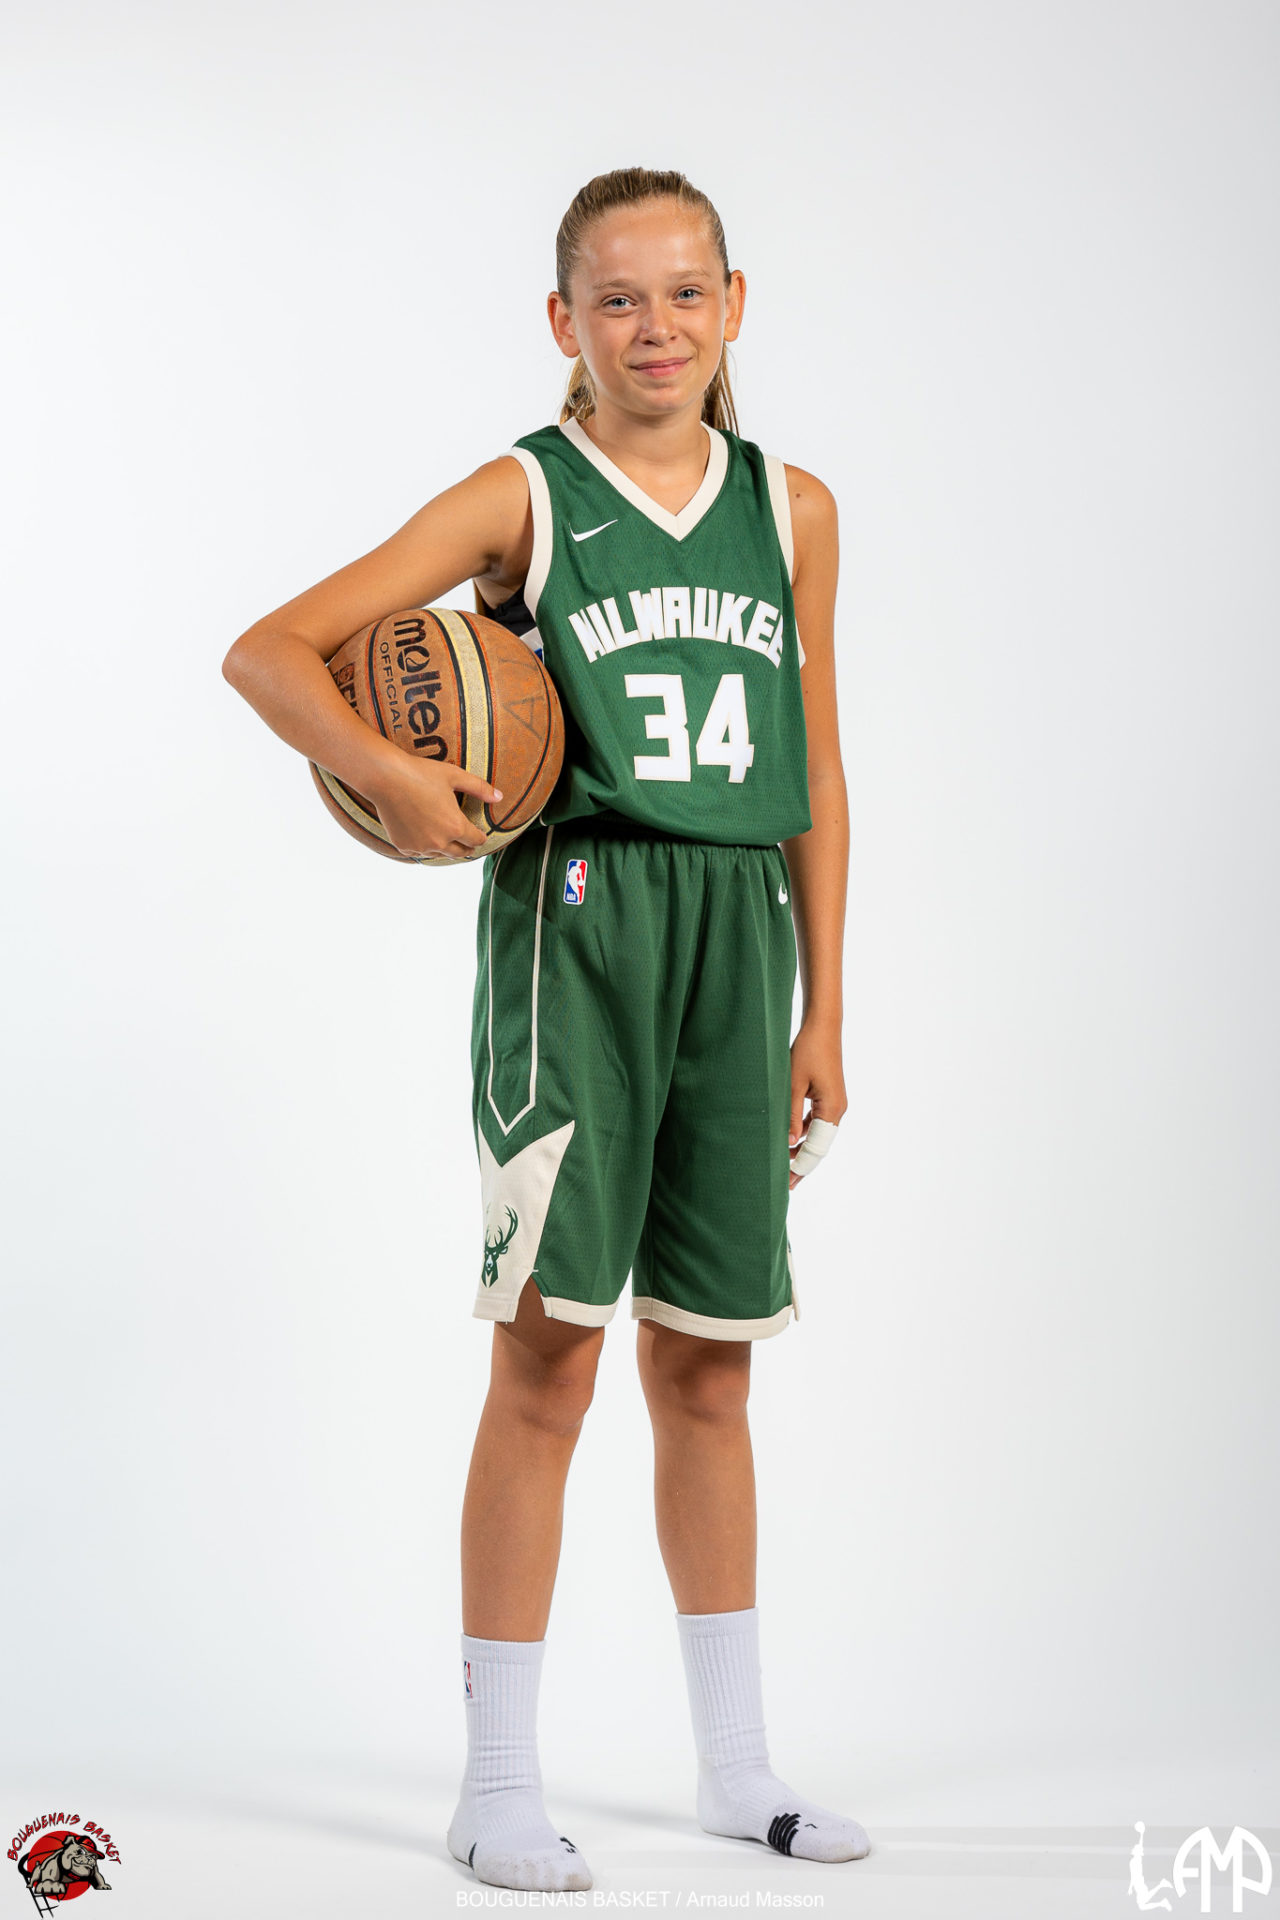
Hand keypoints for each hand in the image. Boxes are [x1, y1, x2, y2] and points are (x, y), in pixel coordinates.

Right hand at [364, 753, 502, 860]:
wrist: (386, 777)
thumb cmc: (421, 773)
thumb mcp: (455, 776)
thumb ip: (479, 788)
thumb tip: (499, 797)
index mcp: (456, 827)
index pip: (476, 840)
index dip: (480, 837)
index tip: (480, 835)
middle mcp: (440, 842)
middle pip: (460, 853)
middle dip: (466, 847)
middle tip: (468, 843)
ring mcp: (420, 846)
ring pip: (439, 853)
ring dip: (445, 847)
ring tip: (446, 838)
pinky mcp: (404, 846)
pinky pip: (420, 852)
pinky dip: (424, 846)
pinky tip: (425, 836)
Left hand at [788, 1018, 845, 1189]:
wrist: (822, 1026)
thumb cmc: (807, 1051)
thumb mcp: (793, 1084)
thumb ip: (789, 1115)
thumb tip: (787, 1144)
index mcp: (831, 1109)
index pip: (815, 1148)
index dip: (799, 1166)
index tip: (786, 1182)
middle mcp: (836, 1110)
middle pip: (819, 1146)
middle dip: (801, 1163)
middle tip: (783, 1183)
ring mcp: (833, 1104)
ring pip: (816, 1135)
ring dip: (800, 1148)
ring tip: (782, 1165)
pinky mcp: (827, 1097)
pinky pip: (815, 1122)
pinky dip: (802, 1133)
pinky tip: (788, 1140)